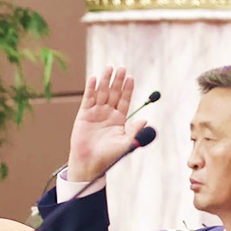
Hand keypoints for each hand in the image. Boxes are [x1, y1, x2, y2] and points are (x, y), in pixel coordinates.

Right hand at [67, 66, 147, 180]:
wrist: (90, 162)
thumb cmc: (109, 155)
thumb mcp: (126, 143)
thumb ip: (134, 130)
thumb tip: (145, 120)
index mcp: (119, 119)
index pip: (124, 100)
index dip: (128, 89)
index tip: (131, 77)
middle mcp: (108, 113)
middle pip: (113, 93)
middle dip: (117, 81)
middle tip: (121, 68)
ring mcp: (95, 113)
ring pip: (101, 93)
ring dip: (105, 80)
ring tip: (109, 68)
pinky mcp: (84, 115)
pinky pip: (88, 99)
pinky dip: (90, 89)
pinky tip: (94, 79)